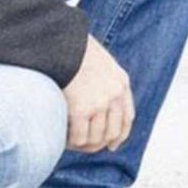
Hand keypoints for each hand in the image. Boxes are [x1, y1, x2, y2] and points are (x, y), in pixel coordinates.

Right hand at [63, 36, 133, 152]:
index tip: (112, 145)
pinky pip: (78, 138)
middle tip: (83, 146)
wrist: (60, 41)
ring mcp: (99, 103)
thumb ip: (102, 79)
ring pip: (95, 139)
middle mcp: (114, 94)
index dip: (120, 135)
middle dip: (98, 144)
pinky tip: (62, 139)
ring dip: (82, 144)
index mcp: (120, 81)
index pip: (127, 117)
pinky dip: (70, 143)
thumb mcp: (98, 61)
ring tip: (69, 141)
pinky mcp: (81, 110)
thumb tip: (93, 99)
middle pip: (112, 132)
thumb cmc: (71, 48)